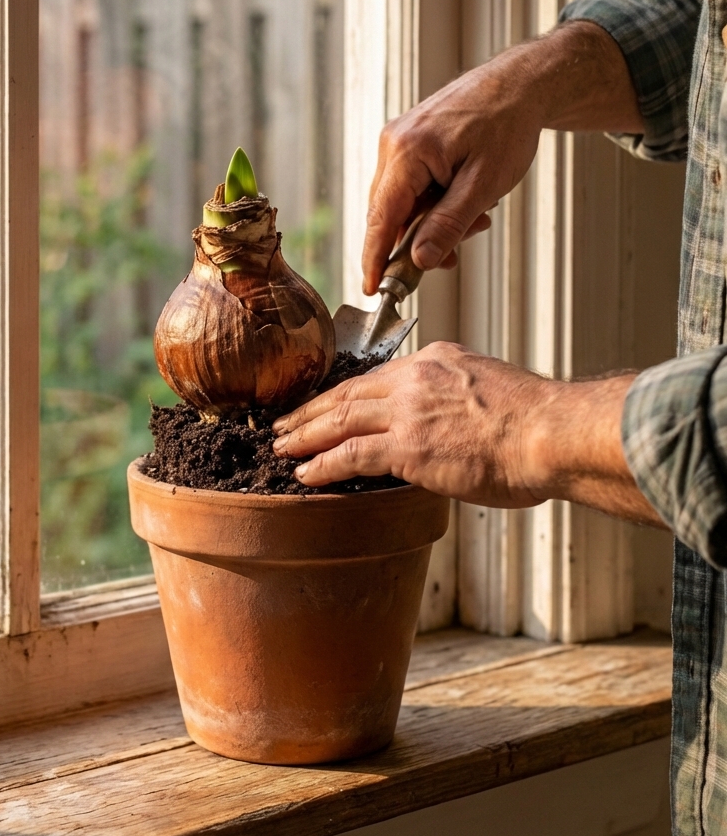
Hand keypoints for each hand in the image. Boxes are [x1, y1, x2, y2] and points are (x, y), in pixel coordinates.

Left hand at [272, 342, 660, 526]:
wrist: (551, 434)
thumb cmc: (535, 422)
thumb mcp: (487, 387)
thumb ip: (453, 397)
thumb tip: (443, 421)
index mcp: (434, 360)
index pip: (374, 377)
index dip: (341, 394)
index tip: (323, 405)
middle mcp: (414, 378)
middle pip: (346, 393)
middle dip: (310, 411)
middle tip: (284, 424)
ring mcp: (408, 411)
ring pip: (339, 420)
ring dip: (305, 436)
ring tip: (282, 449)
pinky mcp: (407, 446)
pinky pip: (350, 455)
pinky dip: (323, 465)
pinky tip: (306, 475)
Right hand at [362, 21, 644, 294]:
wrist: (520, 84)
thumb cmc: (507, 126)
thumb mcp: (484, 184)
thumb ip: (448, 224)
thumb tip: (420, 260)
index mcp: (407, 151)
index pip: (381, 217)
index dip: (374, 257)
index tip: (370, 288)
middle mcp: (394, 144)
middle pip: (388, 213)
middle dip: (416, 241)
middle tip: (452, 256)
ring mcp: (398, 140)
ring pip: (400, 202)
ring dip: (429, 221)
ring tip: (474, 220)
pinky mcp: (408, 141)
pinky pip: (409, 185)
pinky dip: (431, 203)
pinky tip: (461, 202)